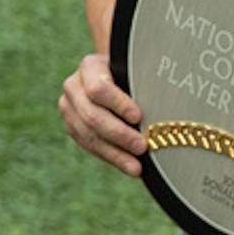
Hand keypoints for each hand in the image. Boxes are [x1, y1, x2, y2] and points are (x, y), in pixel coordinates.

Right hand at [59, 52, 145, 175]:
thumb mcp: (137, 72)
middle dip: (119, 135)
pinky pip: (88, 145)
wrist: (114, 75)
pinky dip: (110, 157)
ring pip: (88, 135)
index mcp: (90, 67)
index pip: (98, 89)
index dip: (118, 105)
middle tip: (142, 147)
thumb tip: (164, 111)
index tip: (139, 117)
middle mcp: (73, 86)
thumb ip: (143, 86)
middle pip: (92, 116)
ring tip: (136, 167)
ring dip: (115, 153)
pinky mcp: (71, 126)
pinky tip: (128, 166)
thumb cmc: (133, 73)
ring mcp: (69, 108)